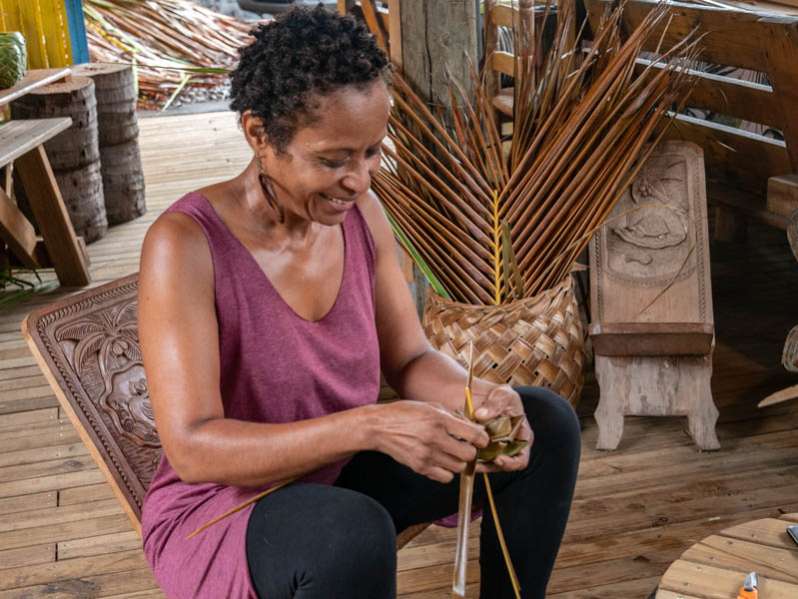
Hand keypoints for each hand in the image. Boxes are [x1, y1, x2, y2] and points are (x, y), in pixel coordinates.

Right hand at [372, 400, 489, 482]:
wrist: (379, 427)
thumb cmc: (404, 414)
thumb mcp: (430, 406)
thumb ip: (452, 416)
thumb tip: (473, 426)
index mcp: (439, 420)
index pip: (473, 435)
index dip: (482, 438)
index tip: (480, 439)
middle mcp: (434, 438)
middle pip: (469, 455)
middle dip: (471, 450)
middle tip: (465, 445)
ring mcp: (427, 455)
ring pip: (459, 467)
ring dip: (459, 461)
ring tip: (451, 452)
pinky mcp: (420, 467)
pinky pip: (446, 477)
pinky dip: (447, 471)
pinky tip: (441, 461)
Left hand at [471, 383, 532, 472]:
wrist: (484, 396)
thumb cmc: (501, 396)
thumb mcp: (503, 394)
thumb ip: (495, 403)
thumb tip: (481, 415)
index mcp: (522, 437)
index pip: (521, 459)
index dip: (511, 463)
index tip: (498, 460)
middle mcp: (510, 447)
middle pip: (502, 465)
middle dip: (489, 466)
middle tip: (476, 463)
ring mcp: (496, 450)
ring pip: (488, 465)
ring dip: (477, 464)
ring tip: (466, 458)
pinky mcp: (481, 450)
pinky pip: (476, 459)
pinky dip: (469, 457)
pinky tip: (461, 452)